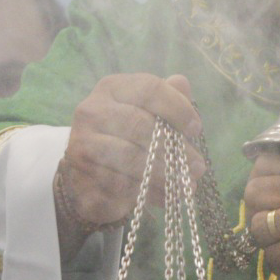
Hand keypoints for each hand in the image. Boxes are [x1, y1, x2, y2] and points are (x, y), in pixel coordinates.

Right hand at [57, 74, 203, 251]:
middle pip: (140, 125)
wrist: (89, 173)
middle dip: (173, 148)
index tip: (196, 129)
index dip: (178, 108)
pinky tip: (167, 197)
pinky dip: (149, 193)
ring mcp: (82, 144)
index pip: (149, 89)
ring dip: (165, 174)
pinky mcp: (82, 175)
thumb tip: (181, 82)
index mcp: (111, 88)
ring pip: (130, 157)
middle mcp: (92, 111)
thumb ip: (166, 99)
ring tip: (187, 184)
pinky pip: (121, 185)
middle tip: (198, 167)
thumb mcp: (147, 113)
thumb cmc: (126, 136)